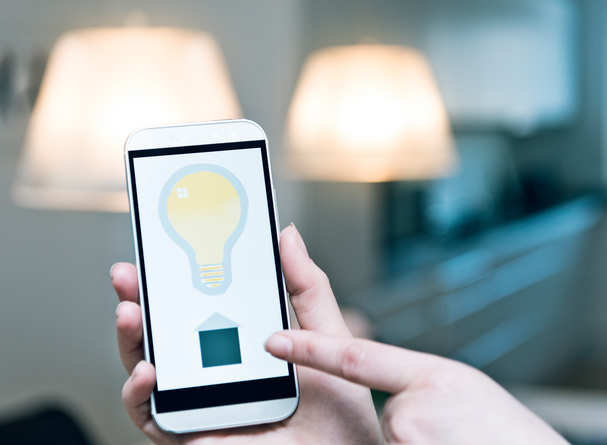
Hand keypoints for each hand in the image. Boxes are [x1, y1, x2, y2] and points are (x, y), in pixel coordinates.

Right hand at [111, 224, 382, 443]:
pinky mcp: (190, 434)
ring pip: (146, 366)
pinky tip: (148, 371)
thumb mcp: (328, 340)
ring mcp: (199, 402)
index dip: (171, 280)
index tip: (158, 252)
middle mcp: (212, 371)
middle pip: (162, 332)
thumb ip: (307, 289)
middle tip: (127, 274)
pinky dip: (136, 394)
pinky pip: (151, 416)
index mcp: (240, 344)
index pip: (195, 306)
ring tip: (131, 313)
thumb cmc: (340, 416)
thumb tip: (287, 235)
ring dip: (130, 339)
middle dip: (136, 300)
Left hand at [266, 331, 567, 443]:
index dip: (309, 348)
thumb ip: (412, 379)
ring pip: (390, 441)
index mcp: (433, 379)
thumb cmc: (504, 434)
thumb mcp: (461, 390)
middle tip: (450, 437)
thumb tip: (376, 386)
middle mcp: (413, 413)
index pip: (356, 358)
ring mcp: (406, 439)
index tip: (272, 341)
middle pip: (383, 416)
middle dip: (406, 429)